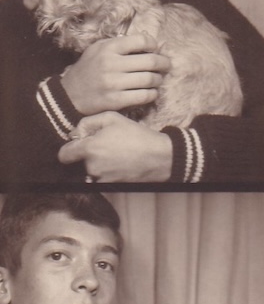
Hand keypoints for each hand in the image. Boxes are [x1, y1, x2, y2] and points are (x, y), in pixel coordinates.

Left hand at [58, 111, 172, 181]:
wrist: (160, 157)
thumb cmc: (137, 135)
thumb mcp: (111, 118)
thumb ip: (87, 122)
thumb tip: (75, 133)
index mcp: (89, 148)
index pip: (64, 154)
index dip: (69, 148)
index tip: (78, 144)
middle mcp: (92, 166)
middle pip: (79, 161)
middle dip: (88, 154)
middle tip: (106, 145)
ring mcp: (102, 178)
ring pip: (91, 171)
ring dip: (97, 164)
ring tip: (116, 155)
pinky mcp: (111, 186)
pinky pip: (101, 179)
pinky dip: (106, 173)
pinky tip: (119, 164)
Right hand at [61, 33, 170, 115]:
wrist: (70, 95)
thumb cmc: (89, 69)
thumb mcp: (99, 49)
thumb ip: (120, 44)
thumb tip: (148, 40)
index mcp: (108, 48)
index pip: (141, 40)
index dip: (154, 45)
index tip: (156, 49)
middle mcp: (111, 64)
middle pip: (150, 61)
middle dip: (164, 63)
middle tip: (167, 65)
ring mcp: (114, 83)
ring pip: (150, 80)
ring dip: (159, 80)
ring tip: (158, 79)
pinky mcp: (116, 101)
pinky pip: (144, 96)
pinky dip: (153, 94)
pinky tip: (152, 92)